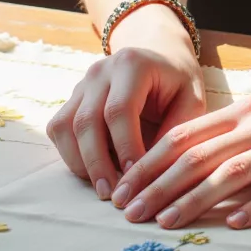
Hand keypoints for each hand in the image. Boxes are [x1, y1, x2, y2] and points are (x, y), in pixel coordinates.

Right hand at [47, 8, 205, 199]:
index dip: (125, 146)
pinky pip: (59, 129)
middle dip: (98, 163)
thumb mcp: (191, 99)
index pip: (119, 110)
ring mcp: (82, 84)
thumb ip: (177, 130)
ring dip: (81, 162)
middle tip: (114, 195)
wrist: (158, 55)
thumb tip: (156, 172)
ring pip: (66, 127)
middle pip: (87, 121)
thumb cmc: (177, 82)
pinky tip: (92, 172)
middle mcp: (100, 71)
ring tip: (103, 189)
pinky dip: (71, 155)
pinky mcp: (72, 99)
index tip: (137, 176)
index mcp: (132, 64)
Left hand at [110, 76, 250, 230]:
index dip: (148, 163)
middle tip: (128, 214)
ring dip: (192, 200)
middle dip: (157, 186)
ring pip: (230, 175)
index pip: (184, 136)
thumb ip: (235, 132)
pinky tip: (234, 226)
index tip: (121, 188)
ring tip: (164, 223)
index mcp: (245, 110)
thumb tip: (190, 160)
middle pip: (197, 157)